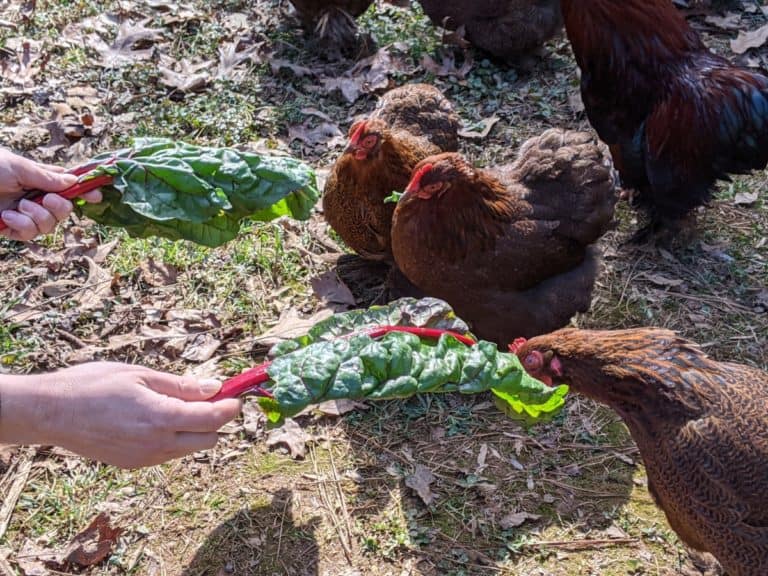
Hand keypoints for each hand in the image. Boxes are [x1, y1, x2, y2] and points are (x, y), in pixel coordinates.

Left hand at [0, 149, 101, 240]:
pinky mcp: (10, 228)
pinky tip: (7, 217)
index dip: (83, 191)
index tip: (97, 196)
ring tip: (19, 206)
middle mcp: (33, 196)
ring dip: (37, 217)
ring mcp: (23, 214)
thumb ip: (47, 177)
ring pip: (48, 225)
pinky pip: (29, 234)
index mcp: (37, 178)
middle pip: (63, 210)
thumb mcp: (18, 167)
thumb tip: (73, 182)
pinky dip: (21, 225)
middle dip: (60, 208)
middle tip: (48, 200)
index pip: (67, 185)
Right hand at [0, 363, 241, 468]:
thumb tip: (215, 387)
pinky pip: (168, 454)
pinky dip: (175, 439)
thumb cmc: (93, 384)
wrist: (51, 412)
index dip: (230, 407)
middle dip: (216, 420)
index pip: (213, 419)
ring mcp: (145, 458)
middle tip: (209, 398)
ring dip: (195, 430)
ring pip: (190, 449)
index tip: (236, 395)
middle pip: (209, 440)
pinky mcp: (134, 464)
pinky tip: (158, 419)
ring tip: (178, 405)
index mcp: (161, 417)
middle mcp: (157, 444)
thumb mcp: (140, 375)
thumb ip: (181, 386)